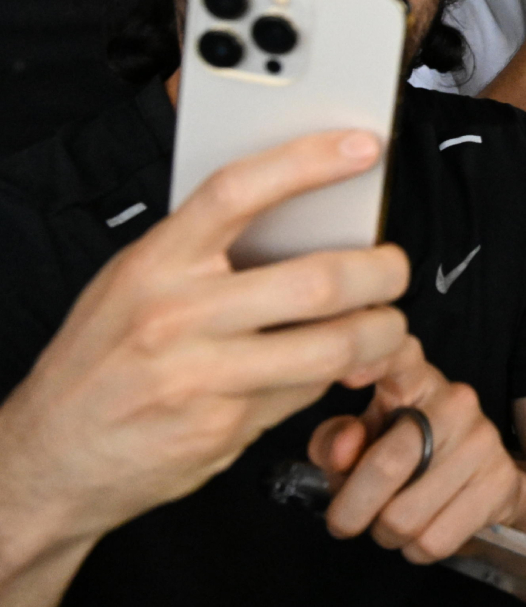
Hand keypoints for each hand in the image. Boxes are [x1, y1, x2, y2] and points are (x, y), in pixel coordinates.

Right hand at [0, 133, 409, 556]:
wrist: (51, 459)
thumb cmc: (101, 361)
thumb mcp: (133, 285)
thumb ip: (206, 253)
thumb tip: (303, 218)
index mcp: (155, 263)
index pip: (238, 192)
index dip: (307, 162)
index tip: (361, 148)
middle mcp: (177, 316)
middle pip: (316, 281)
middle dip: (382, 272)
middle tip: (394, 268)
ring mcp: (201, 376)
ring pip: (331, 345)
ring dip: (380, 334)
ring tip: (385, 325)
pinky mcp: (223, 428)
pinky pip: (306, 392)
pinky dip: (334, 377)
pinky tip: (335, 368)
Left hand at [307, 336, 525, 563]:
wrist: (485, 481)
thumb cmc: (407, 456)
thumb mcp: (361, 442)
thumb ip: (334, 442)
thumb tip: (342, 452)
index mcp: (415, 379)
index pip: (399, 356)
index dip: (374, 362)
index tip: (349, 374)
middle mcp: (456, 399)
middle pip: (389, 464)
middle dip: (351, 510)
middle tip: (345, 522)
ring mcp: (484, 439)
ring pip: (405, 515)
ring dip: (386, 534)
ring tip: (393, 521)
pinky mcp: (502, 481)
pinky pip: (434, 540)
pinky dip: (416, 550)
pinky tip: (424, 531)